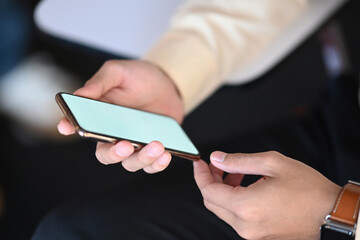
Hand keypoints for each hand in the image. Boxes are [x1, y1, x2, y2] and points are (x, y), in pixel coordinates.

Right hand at [58, 60, 183, 172]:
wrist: (168, 83)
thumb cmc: (138, 77)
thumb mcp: (118, 72)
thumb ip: (99, 83)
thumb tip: (78, 94)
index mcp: (99, 117)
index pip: (81, 126)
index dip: (71, 127)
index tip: (68, 127)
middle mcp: (113, 135)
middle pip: (105, 155)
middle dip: (114, 154)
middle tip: (126, 146)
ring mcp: (133, 145)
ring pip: (130, 163)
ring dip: (142, 159)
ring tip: (157, 145)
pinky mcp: (152, 150)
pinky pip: (151, 165)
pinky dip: (157, 164)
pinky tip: (166, 155)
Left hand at [193, 151, 340, 239]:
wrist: (333, 215)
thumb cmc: (308, 189)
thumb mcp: (272, 164)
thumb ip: (239, 161)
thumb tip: (216, 158)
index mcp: (245, 206)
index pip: (208, 191)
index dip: (200, 174)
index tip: (199, 162)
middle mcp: (245, 225)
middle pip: (212, 202)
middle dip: (210, 180)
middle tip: (218, 164)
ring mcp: (252, 234)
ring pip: (223, 210)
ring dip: (223, 190)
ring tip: (236, 172)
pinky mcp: (259, 236)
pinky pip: (237, 217)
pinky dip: (234, 200)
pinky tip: (246, 185)